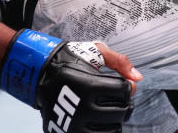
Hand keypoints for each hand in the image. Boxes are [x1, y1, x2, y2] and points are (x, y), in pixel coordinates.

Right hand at [0, 30, 141, 131]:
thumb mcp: (95, 52)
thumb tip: (138, 78)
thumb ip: (119, 62)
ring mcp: (74, 124)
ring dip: (116, 120)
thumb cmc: (69, 61)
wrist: (39, 75)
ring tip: (110, 110)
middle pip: (121, 112)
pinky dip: (104, 131)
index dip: (126, 87)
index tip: (122, 84)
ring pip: (112, 129)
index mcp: (90, 86)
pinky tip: (102, 122)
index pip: (124, 92)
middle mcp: (82, 108)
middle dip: (124, 103)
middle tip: (119, 99)